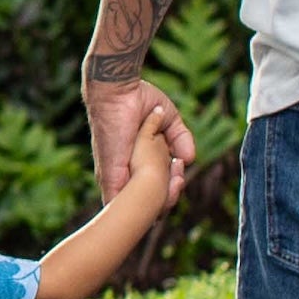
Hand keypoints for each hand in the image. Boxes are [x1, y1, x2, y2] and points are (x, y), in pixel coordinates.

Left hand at [85, 73, 187, 201]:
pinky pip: (120, 203)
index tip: (180, 166)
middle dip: (169, 196)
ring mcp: (116, 175)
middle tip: (178, 178)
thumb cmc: (137, 98)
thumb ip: (181, 138)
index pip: (154, 185)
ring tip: (174, 182)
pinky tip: (155, 204)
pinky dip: (140, 208)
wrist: (118, 90)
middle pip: (147, 201)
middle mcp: (125, 171)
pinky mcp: (109, 175)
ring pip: (136, 208)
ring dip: (160, 202)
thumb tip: (189, 160)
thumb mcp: (167, 118)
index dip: (171, 185)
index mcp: (137, 160)